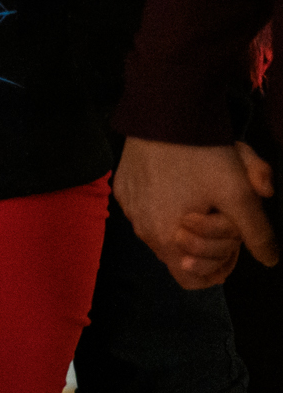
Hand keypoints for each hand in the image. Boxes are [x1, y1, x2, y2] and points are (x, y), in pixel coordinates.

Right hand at [114, 135, 278, 288]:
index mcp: (167, 238)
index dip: (220, 268)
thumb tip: (269, 259)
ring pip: (164, 232)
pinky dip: (168, 205)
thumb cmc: (202, 155)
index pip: (193, 280)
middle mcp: (142, 230)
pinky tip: (181, 182)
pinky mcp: (123, 190)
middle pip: (180, 257)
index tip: (235, 244)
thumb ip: (257, 232)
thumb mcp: (240, 194)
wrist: (164, 112)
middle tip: (226, 217)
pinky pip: (147, 210)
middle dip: (208, 244)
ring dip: (189, 225)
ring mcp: (129, 209)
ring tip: (205, 196)